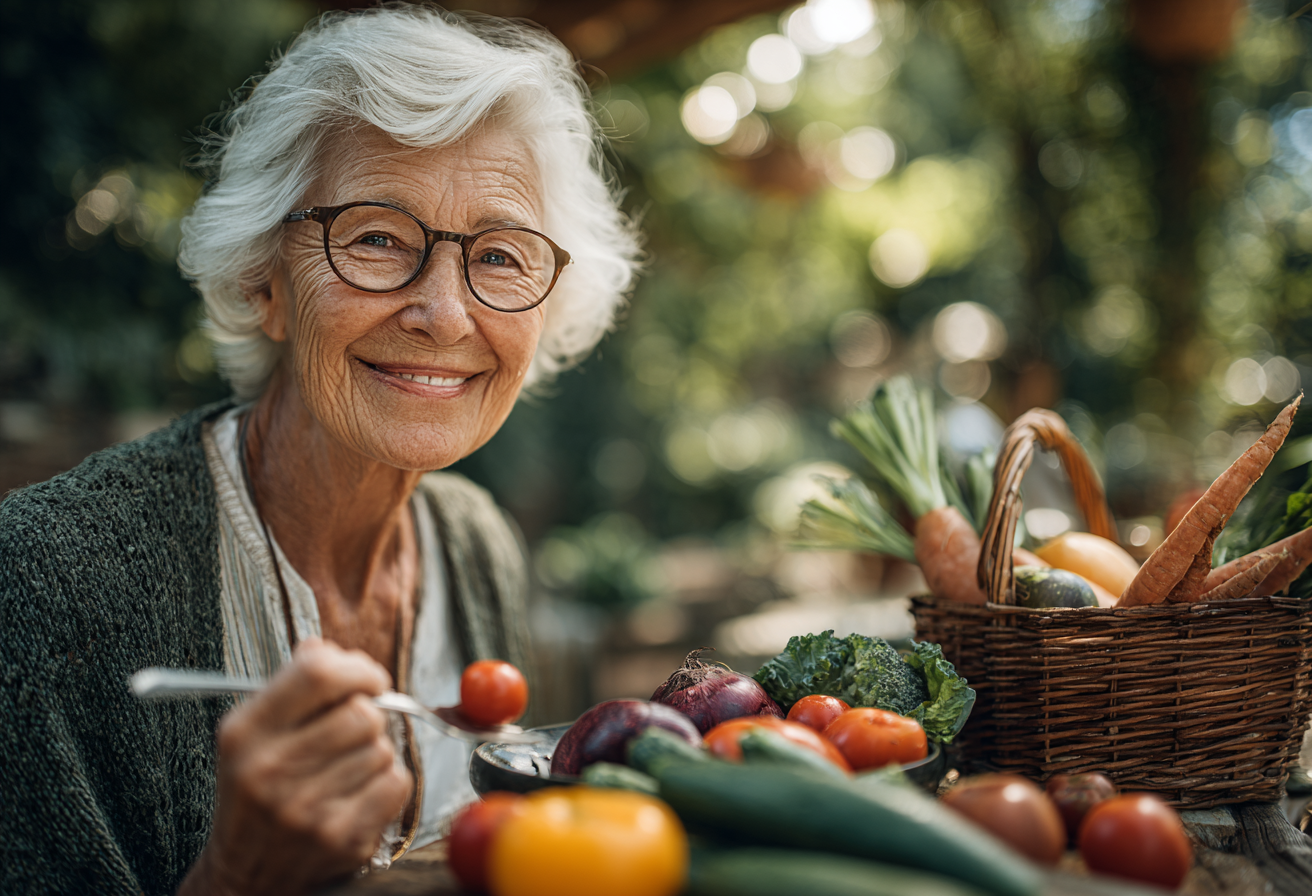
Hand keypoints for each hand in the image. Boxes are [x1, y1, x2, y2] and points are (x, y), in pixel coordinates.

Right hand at [178, 639, 411, 895]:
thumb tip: (329, 648)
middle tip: (356, 727)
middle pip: (361, 713)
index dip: (357, 667)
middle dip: (369, 713)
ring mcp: (306, 809)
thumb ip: (292, 686)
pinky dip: (387, 783)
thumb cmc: (256, 792)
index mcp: (245, 733)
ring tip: (347, 767)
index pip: (317, 673)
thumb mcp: (252, 734)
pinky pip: (396, 784)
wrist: (245, 875)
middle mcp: (270, 770)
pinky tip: (359, 792)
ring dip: (375, 751)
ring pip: (382, 748)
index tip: (368, 677)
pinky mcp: (341, 839)